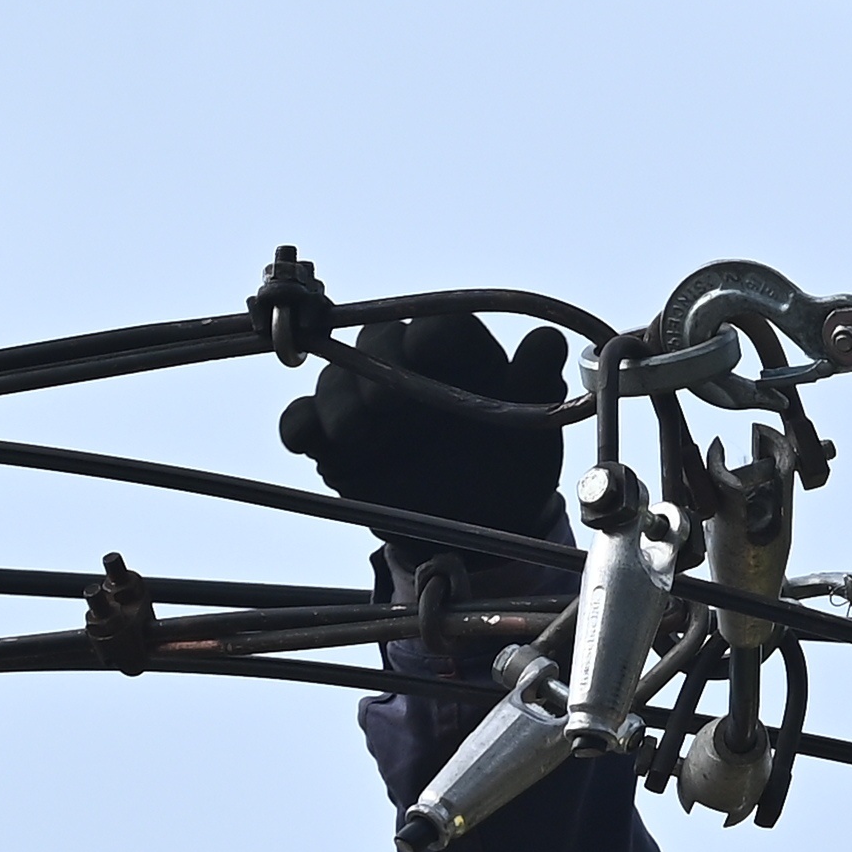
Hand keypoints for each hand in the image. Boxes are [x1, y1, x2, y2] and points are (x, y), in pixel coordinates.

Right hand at [280, 307, 570, 543]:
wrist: (479, 528)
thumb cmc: (511, 468)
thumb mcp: (534, 433)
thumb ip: (537, 383)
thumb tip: (551, 339)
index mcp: (459, 354)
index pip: (439, 324)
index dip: (431, 336)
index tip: (428, 355)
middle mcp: (405, 366)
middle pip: (376, 342)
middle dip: (377, 367)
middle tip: (388, 405)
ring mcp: (363, 400)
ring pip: (334, 379)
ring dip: (340, 402)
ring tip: (360, 434)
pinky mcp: (332, 439)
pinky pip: (300, 421)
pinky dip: (301, 427)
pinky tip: (312, 442)